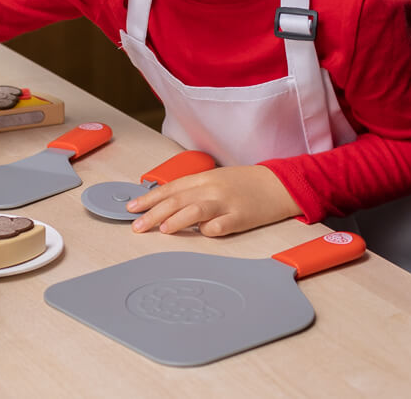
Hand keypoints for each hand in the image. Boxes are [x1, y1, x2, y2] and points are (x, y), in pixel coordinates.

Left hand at [126, 165, 301, 236]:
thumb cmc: (244, 183)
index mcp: (203, 178)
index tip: (132, 208)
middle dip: (153, 212)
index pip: (169, 188)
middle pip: (177, 199)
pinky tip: (201, 233)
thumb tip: (165, 203)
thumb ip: (192, 190)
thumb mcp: (215, 179)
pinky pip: (221, 225)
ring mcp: (226, 203)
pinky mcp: (242, 217)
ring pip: (196, 210)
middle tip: (137, 225)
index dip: (148, 198)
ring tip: (162, 229)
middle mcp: (212, 188)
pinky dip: (210, 230)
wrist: (278, 183)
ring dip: (176, 219)